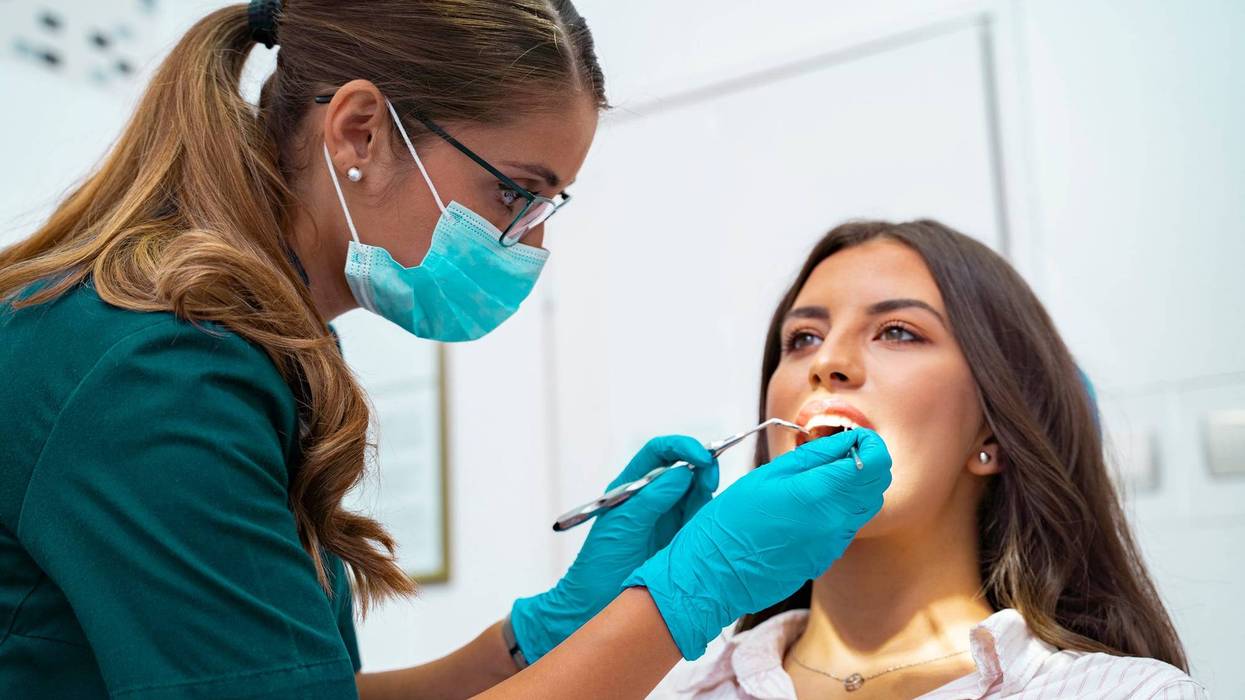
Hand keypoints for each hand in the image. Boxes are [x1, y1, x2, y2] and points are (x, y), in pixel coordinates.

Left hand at [510, 435, 718, 661]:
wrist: (593, 606)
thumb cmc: (598, 565)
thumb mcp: (621, 527)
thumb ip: (650, 500)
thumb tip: (681, 473)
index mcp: (631, 488)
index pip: (658, 454)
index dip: (681, 447)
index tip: (701, 455)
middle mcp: (652, 499)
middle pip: (684, 469)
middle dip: (702, 466)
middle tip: (712, 478)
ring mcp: (668, 519)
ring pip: (698, 493)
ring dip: (708, 491)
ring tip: (710, 503)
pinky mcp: (682, 540)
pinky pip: (703, 520)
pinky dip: (712, 516)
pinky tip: (714, 523)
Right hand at [624, 428, 891, 659]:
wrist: (714, 576)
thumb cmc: (731, 521)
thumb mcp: (767, 475)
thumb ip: (813, 456)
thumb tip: (847, 440)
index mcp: (819, 494)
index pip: (875, 463)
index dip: (870, 443)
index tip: (853, 436)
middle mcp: (835, 522)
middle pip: (877, 485)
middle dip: (864, 463)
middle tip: (835, 453)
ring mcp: (832, 545)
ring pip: (864, 507)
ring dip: (852, 487)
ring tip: (818, 478)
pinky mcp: (825, 559)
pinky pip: (846, 527)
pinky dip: (838, 510)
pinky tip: (807, 506)